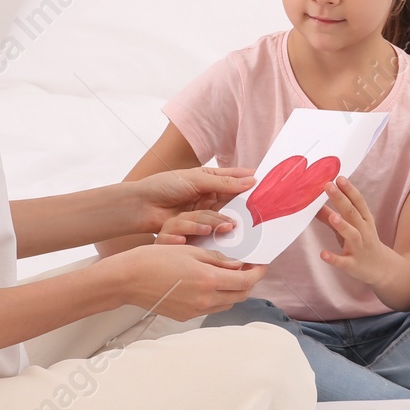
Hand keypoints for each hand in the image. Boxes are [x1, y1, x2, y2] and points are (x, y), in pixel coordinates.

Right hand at [114, 242, 266, 319]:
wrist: (128, 279)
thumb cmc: (156, 259)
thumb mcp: (191, 251)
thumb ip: (217, 260)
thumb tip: (237, 265)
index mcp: (209, 280)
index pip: (245, 281)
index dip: (257, 272)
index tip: (261, 264)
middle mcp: (206, 300)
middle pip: (240, 295)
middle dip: (248, 282)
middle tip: (248, 268)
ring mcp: (195, 311)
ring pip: (226, 303)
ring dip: (233, 290)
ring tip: (230, 274)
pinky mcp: (185, 316)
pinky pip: (210, 308)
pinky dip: (217, 297)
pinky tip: (210, 284)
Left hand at [128, 166, 254, 238]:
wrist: (141, 206)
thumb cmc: (164, 186)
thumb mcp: (196, 180)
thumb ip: (223, 183)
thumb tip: (250, 181)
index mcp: (209, 179)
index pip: (236, 178)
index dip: (251, 180)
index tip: (269, 184)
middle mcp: (209, 195)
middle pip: (235, 199)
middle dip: (248, 202)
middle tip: (264, 207)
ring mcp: (204, 212)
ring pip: (227, 214)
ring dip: (235, 217)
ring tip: (247, 221)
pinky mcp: (198, 227)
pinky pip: (215, 228)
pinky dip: (222, 230)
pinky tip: (230, 232)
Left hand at [317, 176, 396, 287]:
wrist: (383, 269)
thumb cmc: (363, 243)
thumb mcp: (350, 227)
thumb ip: (331, 216)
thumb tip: (314, 204)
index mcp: (365, 220)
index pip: (358, 202)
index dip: (349, 190)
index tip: (339, 177)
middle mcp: (364, 231)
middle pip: (353, 213)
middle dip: (341, 199)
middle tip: (329, 186)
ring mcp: (360, 248)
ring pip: (352, 235)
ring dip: (342, 225)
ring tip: (332, 216)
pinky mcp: (354, 264)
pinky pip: (343, 261)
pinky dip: (334, 257)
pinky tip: (323, 254)